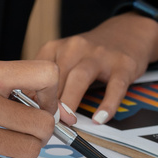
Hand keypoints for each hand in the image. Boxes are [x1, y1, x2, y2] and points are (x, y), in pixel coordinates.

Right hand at [0, 61, 69, 157]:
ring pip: (29, 149)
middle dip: (43, 132)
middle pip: (42, 122)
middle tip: (31, 132)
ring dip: (29, 152)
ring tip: (15, 147)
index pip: (45, 74)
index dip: (53, 93)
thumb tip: (55, 107)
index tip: (44, 104)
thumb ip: (11, 86)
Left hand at [36, 13, 157, 124]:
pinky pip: (115, 86)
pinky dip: (107, 104)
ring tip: (68, 121)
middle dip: (50, 101)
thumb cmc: (90, 55)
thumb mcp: (65, 59)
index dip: (33, 94)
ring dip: (70, 101)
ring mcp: (100, 55)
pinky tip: (99, 119)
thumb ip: (49, 81)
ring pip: (80, 77)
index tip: (32, 114)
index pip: (39, 72)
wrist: (127, 33)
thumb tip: (30, 108)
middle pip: (57, 75)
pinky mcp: (123, 65)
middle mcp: (76, 47)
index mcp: (57, 48)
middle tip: (47, 123)